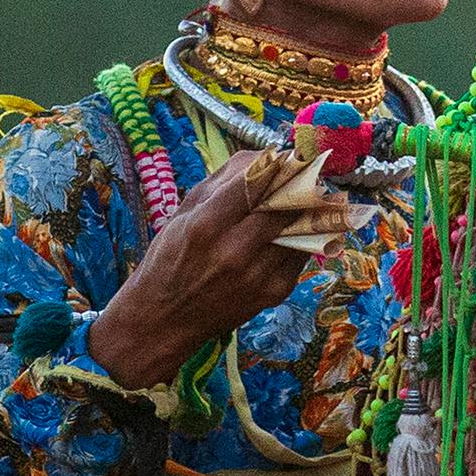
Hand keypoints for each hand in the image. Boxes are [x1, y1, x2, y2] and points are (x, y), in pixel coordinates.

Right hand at [83, 152, 318, 388]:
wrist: (165, 318)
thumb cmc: (170, 259)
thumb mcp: (184, 212)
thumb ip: (224, 182)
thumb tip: (268, 157)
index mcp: (205, 226)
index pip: (255, 183)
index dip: (278, 166)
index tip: (291, 157)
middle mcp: (234, 251)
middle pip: (284, 206)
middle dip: (300, 186)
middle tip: (309, 173)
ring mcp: (257, 275)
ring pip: (300, 229)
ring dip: (307, 210)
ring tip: (311, 197)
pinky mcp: (274, 292)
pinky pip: (301, 254)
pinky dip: (302, 237)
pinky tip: (295, 229)